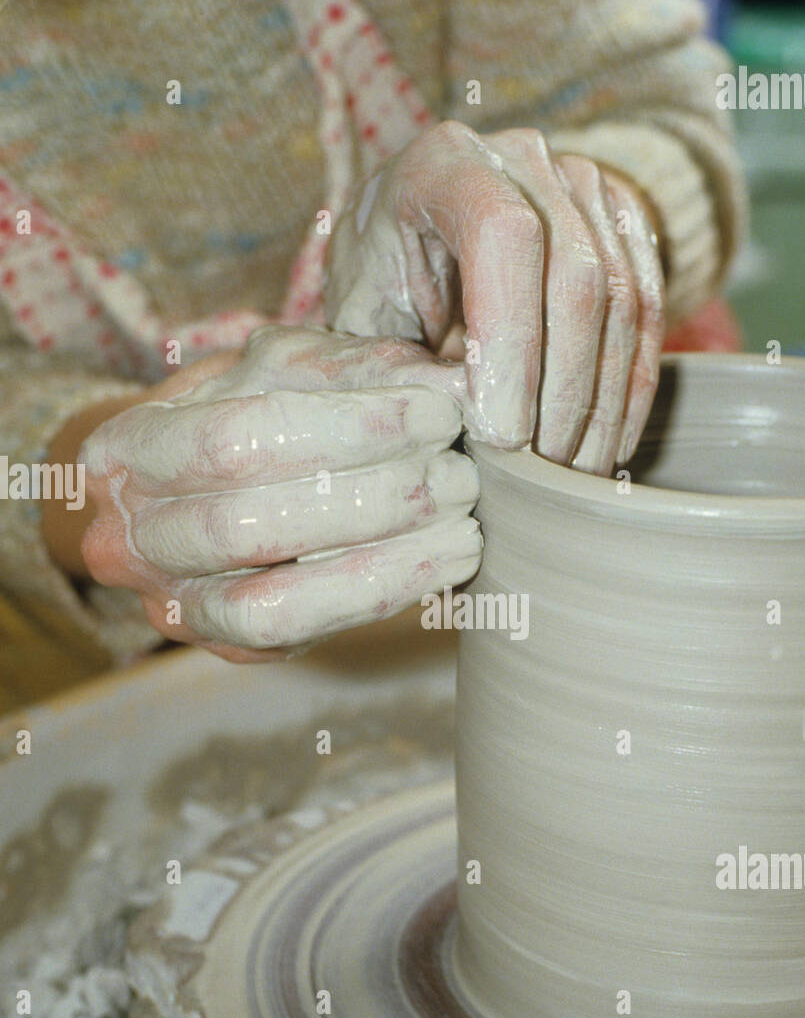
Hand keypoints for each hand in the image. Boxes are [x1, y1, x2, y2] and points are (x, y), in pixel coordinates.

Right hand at [78, 327, 480, 659]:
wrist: (209, 491)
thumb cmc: (253, 412)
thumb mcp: (286, 369)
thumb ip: (355, 368)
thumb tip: (449, 383)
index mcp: (126, 450)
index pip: (237, 437)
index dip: (346, 428)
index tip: (436, 411)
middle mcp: (130, 540)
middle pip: (251, 526)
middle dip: (372, 498)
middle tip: (459, 474)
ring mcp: (175, 607)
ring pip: (272, 601)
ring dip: (383, 561)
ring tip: (464, 522)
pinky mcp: (230, 649)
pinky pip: (303, 635)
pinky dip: (382, 596)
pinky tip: (447, 563)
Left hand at [324, 122, 664, 474]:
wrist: (416, 237)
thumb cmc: (380, 286)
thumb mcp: (363, 323)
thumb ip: (407, 362)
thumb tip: (477, 420)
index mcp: (445, 164)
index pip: (504, 237)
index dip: (511, 343)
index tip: (502, 435)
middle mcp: (526, 159)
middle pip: (577, 277)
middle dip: (563, 394)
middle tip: (540, 472)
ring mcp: (585, 185)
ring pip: (622, 302)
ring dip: (602, 405)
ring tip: (571, 474)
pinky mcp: (624, 223)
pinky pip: (647, 313)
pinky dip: (630, 391)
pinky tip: (606, 448)